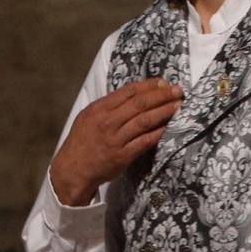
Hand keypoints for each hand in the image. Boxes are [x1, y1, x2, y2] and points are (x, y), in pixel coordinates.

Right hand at [49, 78, 183, 205]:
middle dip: (161, 95)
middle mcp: (107, 122)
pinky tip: (169, 127)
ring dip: (164, 111)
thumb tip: (134, 94)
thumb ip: (109, 106)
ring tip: (178, 106)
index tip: (163, 83)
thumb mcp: (89, 116)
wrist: (73, 168)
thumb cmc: (83, 141)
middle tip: (178, 91)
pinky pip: (144, 142)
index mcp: (99, 109)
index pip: (128, 92)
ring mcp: (115, 139)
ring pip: (144, 121)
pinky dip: (157, 133)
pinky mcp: (122, 156)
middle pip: (139, 104)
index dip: (148, 86)